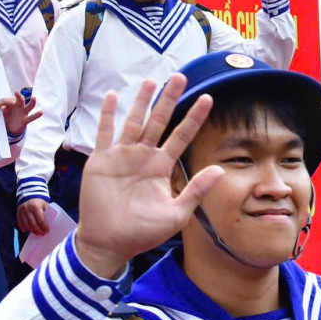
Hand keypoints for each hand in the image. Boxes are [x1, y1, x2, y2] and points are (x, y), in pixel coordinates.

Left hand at [0, 93, 40, 139]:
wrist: (11, 126)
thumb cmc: (5, 116)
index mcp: (10, 102)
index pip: (4, 101)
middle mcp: (18, 105)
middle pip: (20, 99)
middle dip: (18, 96)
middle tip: (16, 92)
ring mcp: (23, 112)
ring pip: (29, 106)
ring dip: (32, 102)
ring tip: (34, 98)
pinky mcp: (26, 119)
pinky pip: (32, 117)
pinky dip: (36, 115)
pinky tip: (41, 112)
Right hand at [17, 200, 51, 237]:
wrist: (29, 197)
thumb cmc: (39, 203)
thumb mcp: (45, 204)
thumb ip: (47, 212)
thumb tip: (52, 223)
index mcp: (35, 206)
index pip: (40, 220)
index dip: (44, 227)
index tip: (47, 231)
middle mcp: (27, 209)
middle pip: (33, 224)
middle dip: (38, 231)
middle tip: (42, 234)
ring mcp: (21, 212)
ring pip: (26, 225)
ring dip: (32, 231)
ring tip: (37, 233)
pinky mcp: (18, 214)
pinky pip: (20, 224)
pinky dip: (25, 228)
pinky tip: (29, 231)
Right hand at [73, 76, 221, 278]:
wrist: (109, 243)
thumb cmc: (142, 233)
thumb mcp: (176, 214)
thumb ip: (196, 191)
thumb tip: (219, 169)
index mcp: (161, 167)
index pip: (182, 136)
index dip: (194, 117)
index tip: (208, 98)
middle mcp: (143, 156)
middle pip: (159, 121)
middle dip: (169, 99)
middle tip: (180, 76)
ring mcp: (121, 156)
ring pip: (134, 121)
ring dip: (141, 101)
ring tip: (151, 81)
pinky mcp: (101, 160)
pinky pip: (104, 133)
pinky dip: (107, 115)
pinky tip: (112, 96)